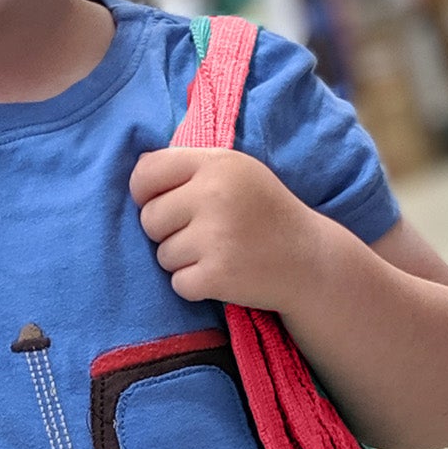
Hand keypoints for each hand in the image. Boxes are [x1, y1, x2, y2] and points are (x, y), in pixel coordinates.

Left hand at [129, 147, 320, 311]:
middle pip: (149, 219)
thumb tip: (137, 171)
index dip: (145, 193)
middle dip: (169, 232)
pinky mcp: (217, 275)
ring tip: (220, 253)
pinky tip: (223, 274)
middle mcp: (214, 194)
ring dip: (184, 261)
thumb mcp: (236, 172)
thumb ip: (190, 168)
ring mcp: (215, 236)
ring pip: (162, 255)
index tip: (165, 204)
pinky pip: (178, 283)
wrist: (310, 260)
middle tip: (206, 234)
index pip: (146, 172)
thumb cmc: (265, 213)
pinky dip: (196, 285)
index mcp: (217, 163)